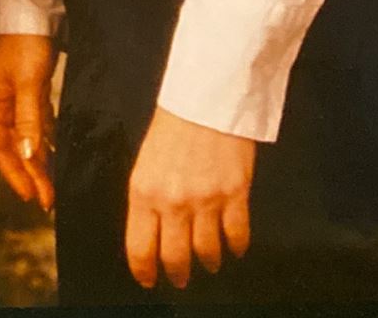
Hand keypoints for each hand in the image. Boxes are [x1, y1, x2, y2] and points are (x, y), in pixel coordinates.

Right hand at [0, 32, 57, 210]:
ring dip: (39, 163)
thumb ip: (28, 119)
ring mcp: (15, 99)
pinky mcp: (31, 93)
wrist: (35, 11)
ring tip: (54, 187)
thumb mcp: (28, 83)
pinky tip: (56, 156)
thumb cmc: (26, 45)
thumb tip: (28, 156)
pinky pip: (37, 127)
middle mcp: (0, 105)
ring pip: (26, 140)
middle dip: (30, 174)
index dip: (14, 175)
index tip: (32, 197)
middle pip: (13, 148)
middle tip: (49, 200)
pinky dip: (46, 143)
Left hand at [125, 106, 254, 289]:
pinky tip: (234, 246)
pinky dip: (236, 247)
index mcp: (144, 192)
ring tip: (209, 262)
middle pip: (176, 259)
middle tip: (181, 278)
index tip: (149, 280)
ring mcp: (206, 200)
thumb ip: (148, 198)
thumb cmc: (172, 126)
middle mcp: (173, 202)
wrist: (205, 96)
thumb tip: (153, 232)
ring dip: (208, 262)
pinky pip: (237, 237)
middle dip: (178, 274)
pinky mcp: (235, 194)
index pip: (140, 248)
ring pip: (207, 253)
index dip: (144, 271)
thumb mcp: (146, 162)